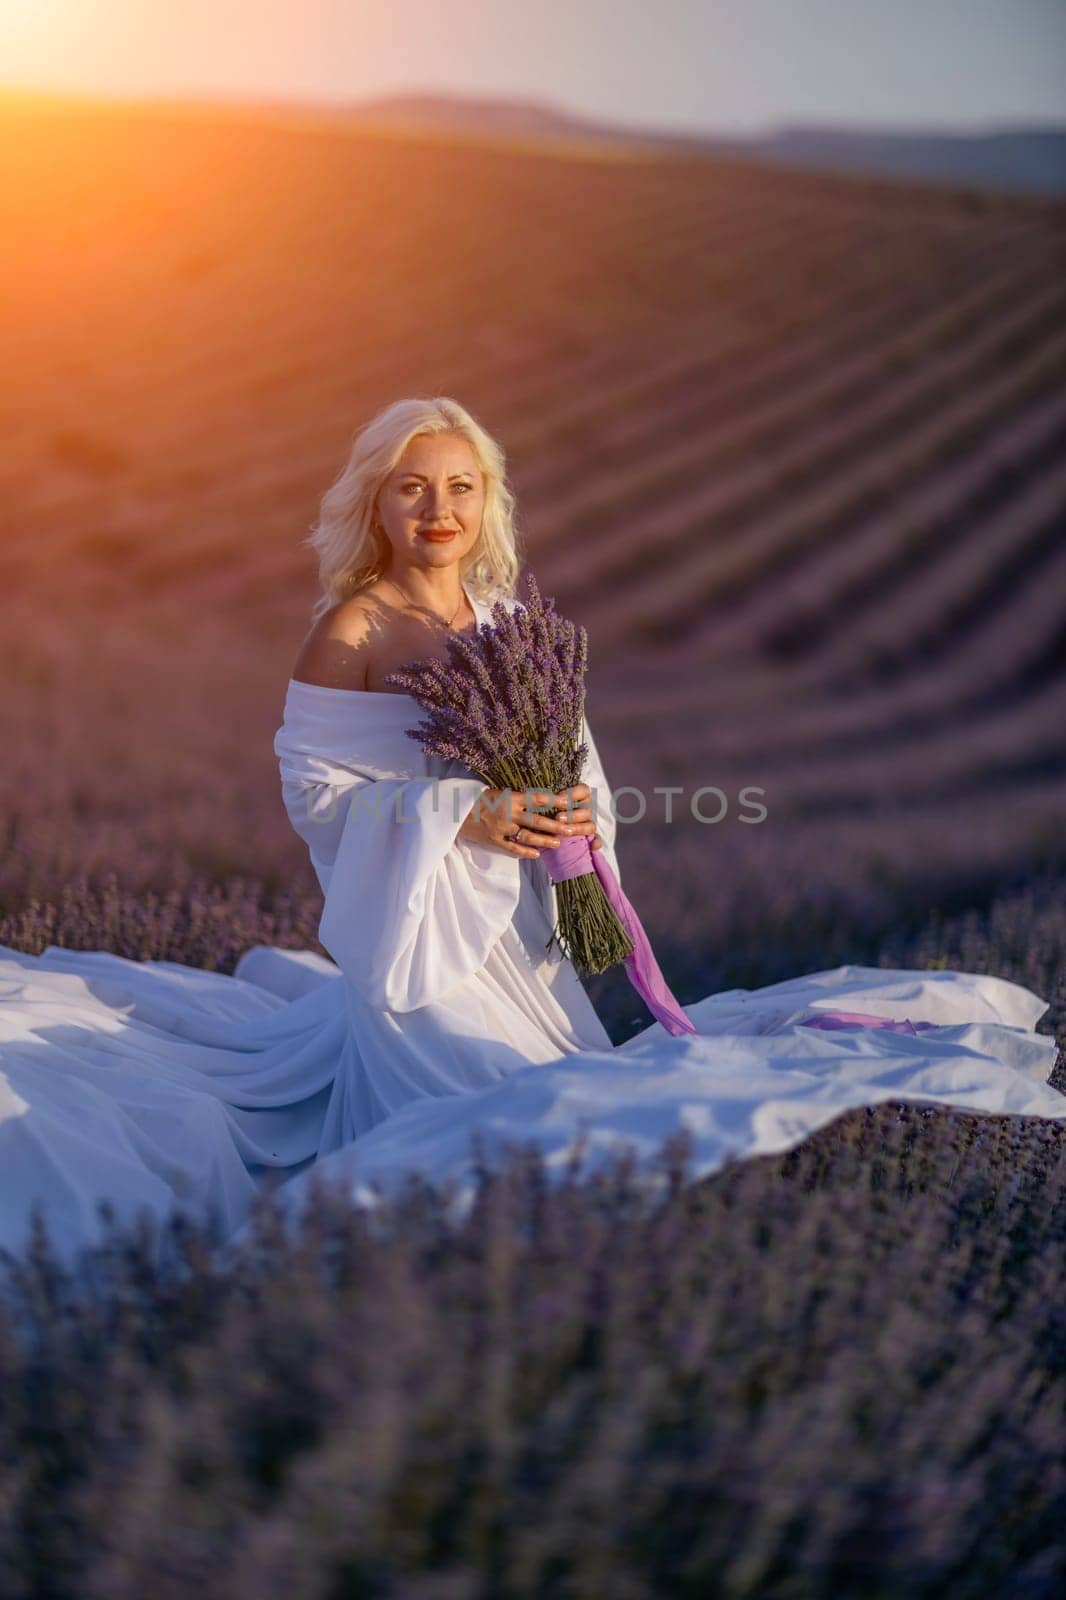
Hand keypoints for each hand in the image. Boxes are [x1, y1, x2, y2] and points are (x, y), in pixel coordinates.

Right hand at [458, 783, 601, 859]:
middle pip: (536, 820)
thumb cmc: (476, 798)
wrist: (453, 811)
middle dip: (555, 826)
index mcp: (510, 797)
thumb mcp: (497, 792)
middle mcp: (508, 813)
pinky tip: (536, 855)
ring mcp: (501, 828)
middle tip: (570, 830)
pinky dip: (525, 852)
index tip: (569, 803)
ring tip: (558, 844)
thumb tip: (536, 799)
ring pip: (527, 836)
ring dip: (544, 841)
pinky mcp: (494, 840)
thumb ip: (515, 797)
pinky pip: (512, 848)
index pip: (536, 798)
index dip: (554, 801)